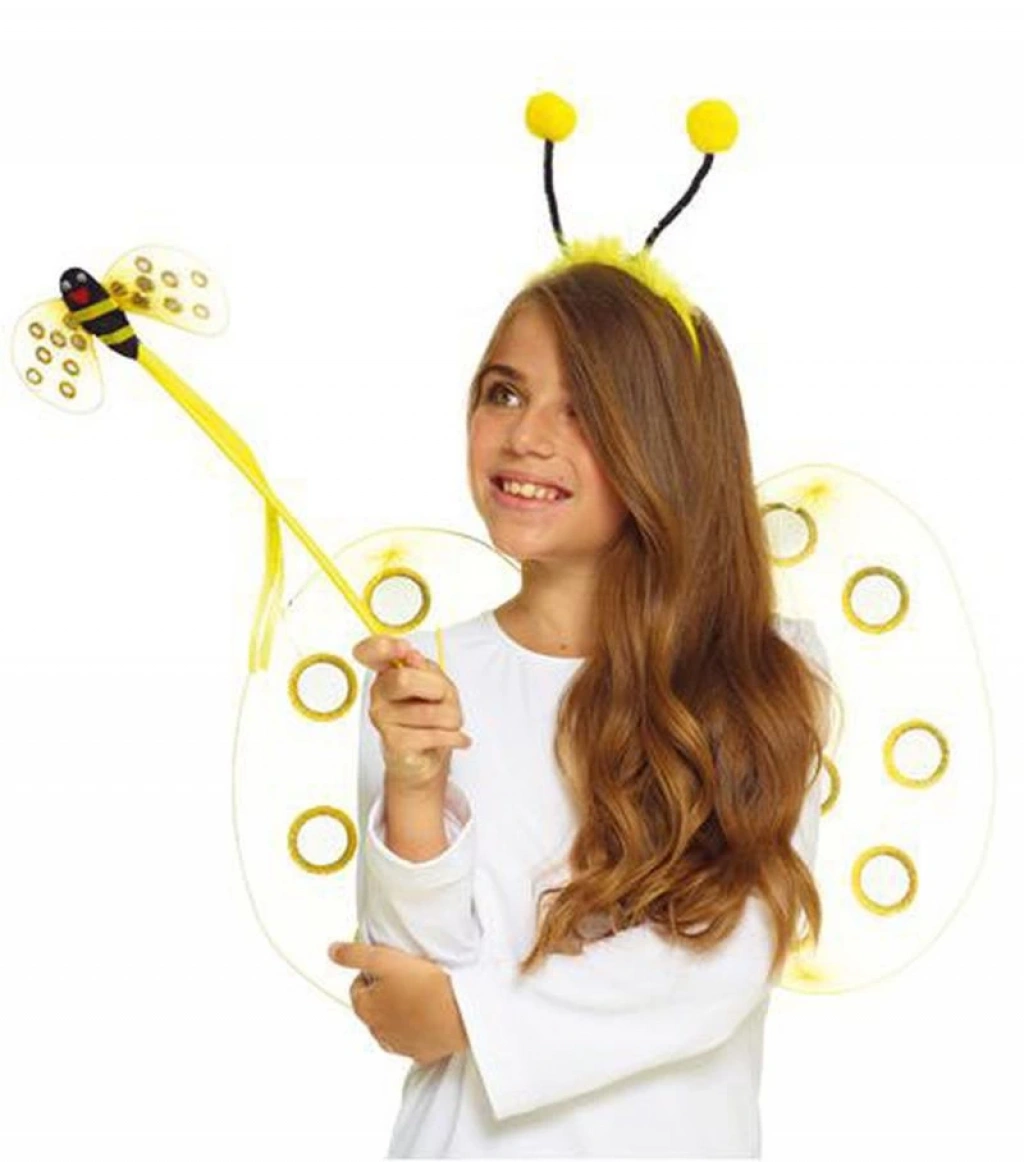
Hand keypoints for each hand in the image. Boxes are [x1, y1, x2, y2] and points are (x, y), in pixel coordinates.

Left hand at [328, 940, 468, 1066]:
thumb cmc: (424, 985)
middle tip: (407, 977)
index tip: (391, 966)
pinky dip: (416, 1026)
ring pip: (391, 1022)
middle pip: (374, 1005)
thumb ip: (355, 954)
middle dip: (385, 991)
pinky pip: (412, 1037)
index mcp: (365, 1008)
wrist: (459, 1012)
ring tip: (420, 993)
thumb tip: (332, 951)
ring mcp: (398, 1045)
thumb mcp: (385, 959)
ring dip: (399, 1010)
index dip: (373, 972)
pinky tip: (429, 1013)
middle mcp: (376, 1031)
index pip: (357, 986)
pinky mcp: (419, 1052)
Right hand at [353, 634, 472, 791]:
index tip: (405, 649)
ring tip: (451, 725)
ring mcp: (383, 719)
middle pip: (404, 680)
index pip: (370, 652)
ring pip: (428, 712)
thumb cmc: (431, 718)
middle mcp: (379, 694)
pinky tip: (458, 739)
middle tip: (445, 700)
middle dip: (439, 690)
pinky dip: (454, 737)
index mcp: (388, 673)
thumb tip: (411, 656)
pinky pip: (433, 735)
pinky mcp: (393, 743)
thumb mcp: (439, 686)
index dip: (383, 647)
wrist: (425, 758)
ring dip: (452, 719)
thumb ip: (425, 670)